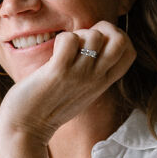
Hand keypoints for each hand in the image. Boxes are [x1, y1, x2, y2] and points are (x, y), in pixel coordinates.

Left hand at [0, 21, 135, 144]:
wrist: (26, 128)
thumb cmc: (48, 106)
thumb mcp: (80, 90)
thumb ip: (91, 70)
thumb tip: (93, 40)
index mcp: (102, 83)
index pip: (130, 52)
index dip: (118, 37)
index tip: (98, 41)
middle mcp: (95, 79)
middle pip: (121, 41)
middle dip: (103, 29)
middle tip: (82, 40)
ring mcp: (78, 76)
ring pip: (94, 36)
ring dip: (77, 34)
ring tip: (64, 50)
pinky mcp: (58, 72)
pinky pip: (69, 40)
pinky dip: (62, 39)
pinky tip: (53, 53)